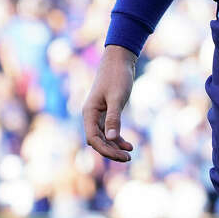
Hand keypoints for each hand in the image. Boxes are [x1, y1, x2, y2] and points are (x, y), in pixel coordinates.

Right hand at [82, 44, 138, 161]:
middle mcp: (91, 115)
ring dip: (115, 146)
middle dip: (111, 151)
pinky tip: (128, 144)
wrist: (119, 59)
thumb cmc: (117, 76)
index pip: (93, 139)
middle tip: (128, 158)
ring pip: (104, 137)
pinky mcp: (107, 111)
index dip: (106, 150)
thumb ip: (114, 118)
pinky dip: (117, 138)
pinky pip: (109, 130)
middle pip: (98, 141)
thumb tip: (112, 139)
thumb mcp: (117, 97)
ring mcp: (98, 114)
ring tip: (129, 154)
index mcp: (89, 112)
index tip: (122, 155)